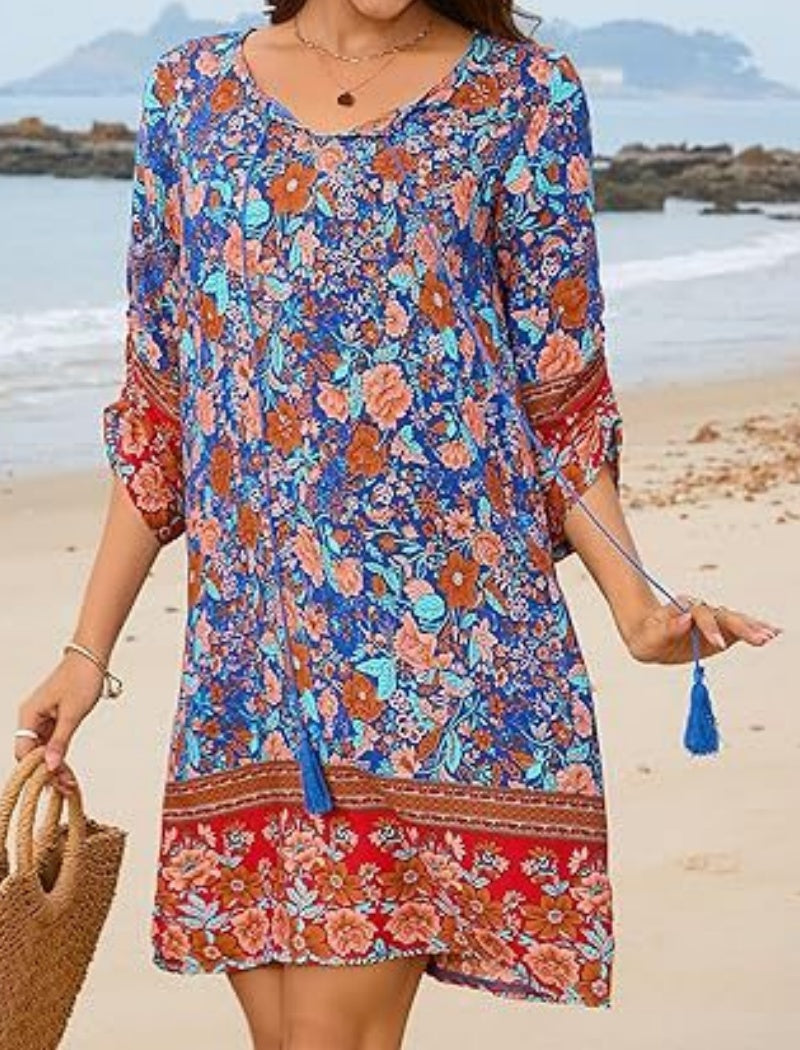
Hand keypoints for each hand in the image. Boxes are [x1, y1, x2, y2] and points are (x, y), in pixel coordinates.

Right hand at [14, 652, 104, 793]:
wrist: (92, 657)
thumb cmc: (81, 678)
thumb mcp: (73, 714)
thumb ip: (60, 741)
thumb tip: (49, 766)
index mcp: (29, 715)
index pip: (24, 752)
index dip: (37, 769)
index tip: (54, 782)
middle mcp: (31, 717)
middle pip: (31, 753)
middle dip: (46, 771)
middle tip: (65, 787)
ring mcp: (41, 718)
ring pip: (41, 749)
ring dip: (54, 765)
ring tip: (69, 782)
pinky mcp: (53, 717)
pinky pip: (50, 741)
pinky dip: (58, 754)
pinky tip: (67, 768)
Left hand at [624, 593, 782, 664]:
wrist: (649, 636)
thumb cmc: (646, 637)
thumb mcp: (649, 637)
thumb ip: (668, 628)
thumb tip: (686, 619)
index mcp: (682, 608)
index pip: (700, 614)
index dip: (709, 628)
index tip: (718, 644)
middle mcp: (700, 610)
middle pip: (723, 615)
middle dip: (742, 626)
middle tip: (759, 639)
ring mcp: (712, 620)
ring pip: (734, 620)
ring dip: (753, 628)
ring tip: (771, 636)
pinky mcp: (720, 631)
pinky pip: (739, 630)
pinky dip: (755, 630)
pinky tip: (772, 633)